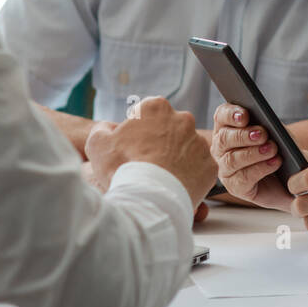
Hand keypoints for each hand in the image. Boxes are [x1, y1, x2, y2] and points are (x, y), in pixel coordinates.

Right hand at [86, 97, 217, 212]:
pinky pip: (199, 168)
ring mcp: (199, 142)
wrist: (147, 198)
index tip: (134, 146)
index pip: (148, 113)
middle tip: (148, 163)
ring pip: (187, 148)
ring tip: (161, 177)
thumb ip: (103, 129)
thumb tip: (109, 128)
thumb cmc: (122, 168)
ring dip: (176, 158)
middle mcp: (183, 119)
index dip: (139, 130)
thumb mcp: (98, 143)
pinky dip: (189, 176)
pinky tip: (174, 185)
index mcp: (156, 107)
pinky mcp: (210, 165)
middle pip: (170, 129)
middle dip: (161, 142)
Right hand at [210, 103, 293, 211]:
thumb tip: (265, 120)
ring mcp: (226, 169)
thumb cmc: (282, 150)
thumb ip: (269, 125)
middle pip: (224, 138)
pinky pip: (243, 178)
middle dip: (243, 135)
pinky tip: (275, 162)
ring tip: (272, 148)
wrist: (293, 178)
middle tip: (262, 134)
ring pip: (232, 159)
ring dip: (253, 153)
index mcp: (227, 128)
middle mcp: (222, 148)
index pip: (221, 116)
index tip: (245, 115)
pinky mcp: (235, 187)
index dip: (231, 114)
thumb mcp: (278, 133)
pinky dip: (260, 168)